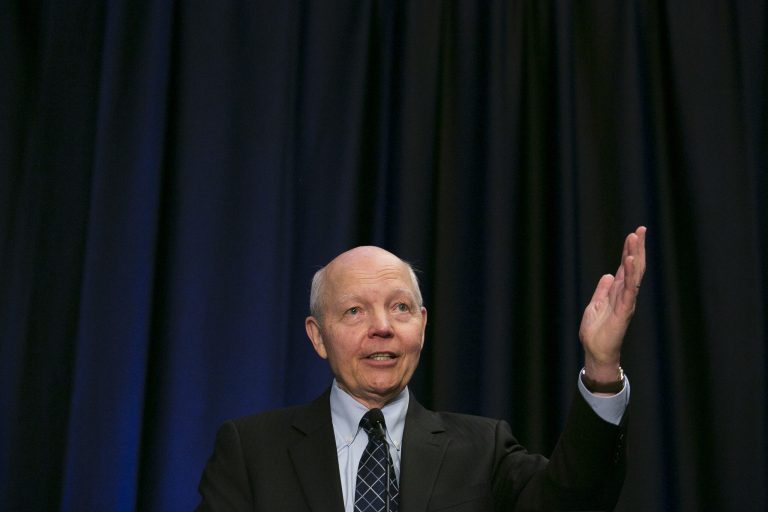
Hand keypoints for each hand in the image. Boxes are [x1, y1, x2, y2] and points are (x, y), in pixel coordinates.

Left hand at [579, 226, 646, 384]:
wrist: (595, 351)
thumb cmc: (596, 331)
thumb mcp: (596, 304)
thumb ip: (603, 290)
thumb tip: (608, 275)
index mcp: (618, 292)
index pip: (626, 267)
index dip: (630, 250)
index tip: (634, 234)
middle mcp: (625, 294)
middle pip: (634, 267)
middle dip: (638, 248)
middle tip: (641, 230)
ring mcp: (626, 302)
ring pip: (633, 275)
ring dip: (635, 256)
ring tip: (635, 239)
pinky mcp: (623, 310)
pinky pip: (628, 290)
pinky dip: (630, 275)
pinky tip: (630, 260)